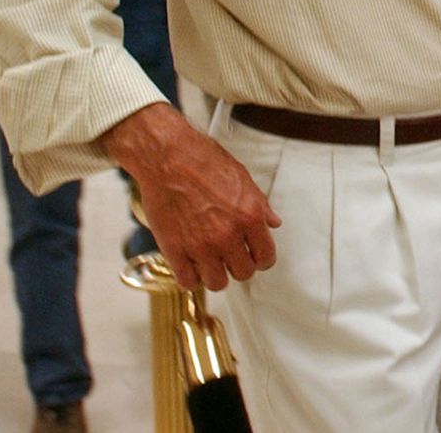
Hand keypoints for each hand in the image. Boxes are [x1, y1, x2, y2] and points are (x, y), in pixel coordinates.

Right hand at [102, 103, 280, 290]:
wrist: (168, 157)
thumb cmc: (203, 161)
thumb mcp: (242, 178)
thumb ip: (260, 205)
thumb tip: (273, 222)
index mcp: (249, 216)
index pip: (266, 257)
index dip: (262, 259)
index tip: (256, 257)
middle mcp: (228, 235)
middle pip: (243, 273)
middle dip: (239, 266)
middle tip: (231, 257)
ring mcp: (201, 246)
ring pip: (217, 283)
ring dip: (216, 274)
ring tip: (210, 262)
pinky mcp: (174, 250)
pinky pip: (188, 282)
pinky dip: (191, 277)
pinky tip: (190, 265)